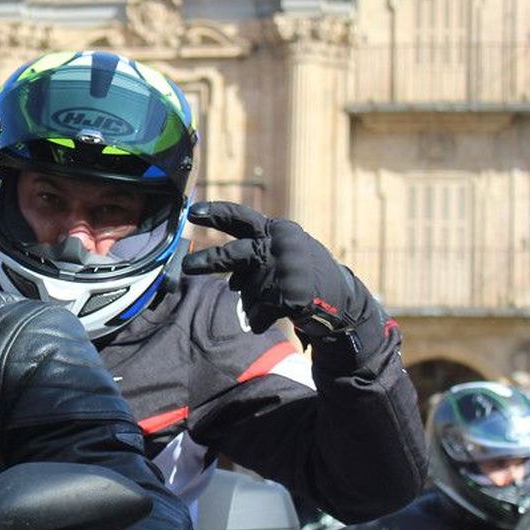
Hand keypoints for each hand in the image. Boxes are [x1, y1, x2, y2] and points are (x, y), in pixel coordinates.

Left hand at [180, 202, 375, 339]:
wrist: (342, 300)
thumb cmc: (306, 274)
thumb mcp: (283, 252)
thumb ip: (255, 254)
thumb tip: (232, 282)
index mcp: (277, 230)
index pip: (240, 217)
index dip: (215, 212)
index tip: (192, 211)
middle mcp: (280, 244)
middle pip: (235, 253)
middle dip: (208, 260)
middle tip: (186, 266)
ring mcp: (287, 268)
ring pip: (247, 291)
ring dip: (255, 301)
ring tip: (270, 302)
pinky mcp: (291, 293)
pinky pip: (258, 313)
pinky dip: (261, 318)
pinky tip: (278, 314)